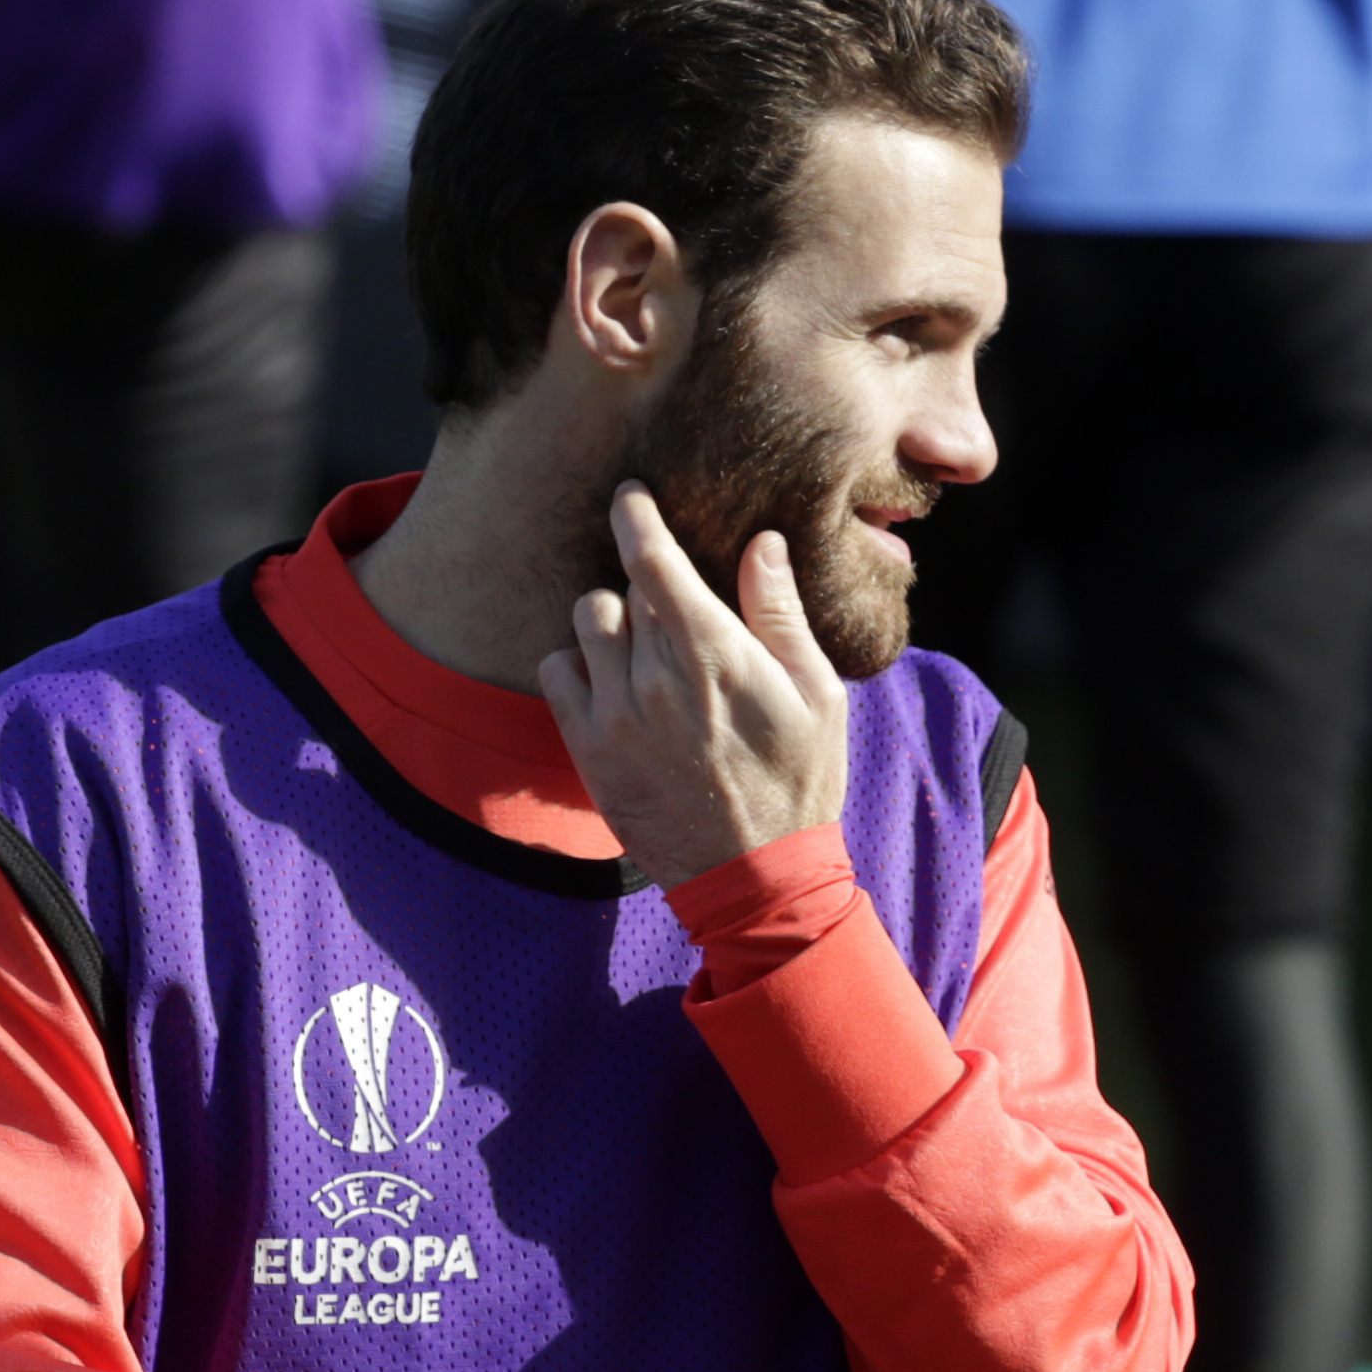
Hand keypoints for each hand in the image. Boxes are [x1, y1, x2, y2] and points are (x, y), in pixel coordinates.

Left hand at [536, 484, 849, 885]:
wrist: (753, 876)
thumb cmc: (798, 781)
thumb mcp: (816, 693)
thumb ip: (779, 613)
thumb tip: (761, 542)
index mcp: (714, 653)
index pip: (654, 559)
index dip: (636, 516)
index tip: (630, 494)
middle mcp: (654, 675)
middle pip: (622, 588)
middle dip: (646, 590)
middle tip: (676, 620)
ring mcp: (614, 712)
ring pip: (585, 621)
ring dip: (609, 624)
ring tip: (645, 653)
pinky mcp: (586, 748)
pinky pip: (556, 671)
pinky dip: (576, 665)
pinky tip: (614, 687)